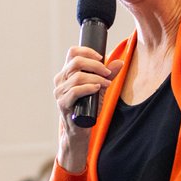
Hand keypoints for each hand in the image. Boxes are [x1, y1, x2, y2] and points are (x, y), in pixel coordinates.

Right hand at [54, 45, 123, 171]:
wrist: (81, 129)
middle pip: (75, 62)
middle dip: (95, 65)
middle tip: (107, 72)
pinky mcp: (62, 103)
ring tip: (106, 83)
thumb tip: (120, 62)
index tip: (101, 58)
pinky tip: (97, 88)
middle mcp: (61, 79)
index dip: (87, 51)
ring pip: (77, 77)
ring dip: (95, 78)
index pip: (72, 52)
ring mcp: (60, 91)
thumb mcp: (100, 87)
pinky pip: (75, 91)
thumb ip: (108, 75)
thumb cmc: (88, 107)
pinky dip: (88, 88)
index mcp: (67, 72)